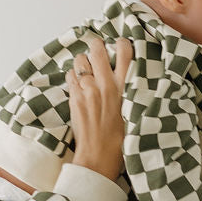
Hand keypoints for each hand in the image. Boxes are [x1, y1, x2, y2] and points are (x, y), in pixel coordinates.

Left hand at [66, 37, 132, 179]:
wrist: (98, 156)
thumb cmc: (118, 140)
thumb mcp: (132, 112)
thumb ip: (126, 93)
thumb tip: (123, 80)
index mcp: (123, 88)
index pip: (125, 54)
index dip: (121, 44)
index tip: (119, 44)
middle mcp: (105, 85)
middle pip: (97, 50)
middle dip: (96, 46)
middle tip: (97, 49)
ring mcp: (86, 90)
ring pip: (79, 60)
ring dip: (82, 62)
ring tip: (86, 70)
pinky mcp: (74, 98)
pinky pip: (70, 76)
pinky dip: (73, 77)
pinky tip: (78, 85)